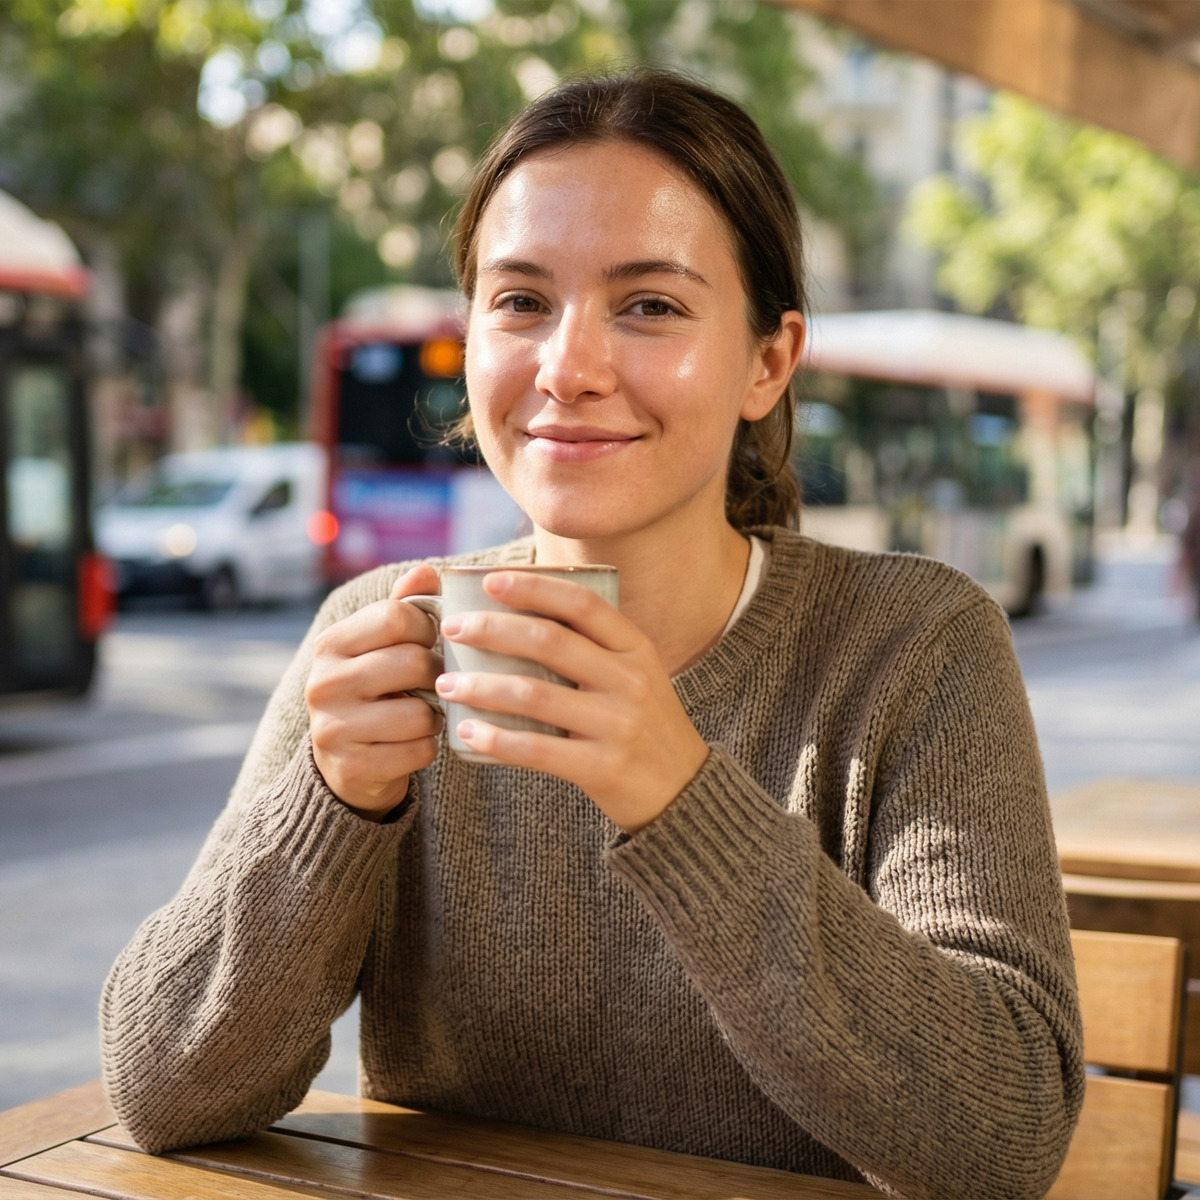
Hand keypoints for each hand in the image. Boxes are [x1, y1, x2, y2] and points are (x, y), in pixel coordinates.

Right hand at [306, 564, 443, 819]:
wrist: (345, 766)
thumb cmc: (374, 693)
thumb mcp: (380, 647)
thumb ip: (403, 607)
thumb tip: (428, 571)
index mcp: (331, 645)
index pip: (397, 616)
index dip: (428, 628)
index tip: (431, 642)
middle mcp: (323, 684)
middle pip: (413, 662)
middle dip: (437, 674)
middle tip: (435, 682)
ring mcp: (334, 729)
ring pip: (420, 712)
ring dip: (434, 716)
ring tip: (424, 715)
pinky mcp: (353, 769)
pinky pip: (420, 751)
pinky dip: (428, 748)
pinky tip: (414, 744)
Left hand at [433, 570, 708, 832]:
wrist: (684, 791)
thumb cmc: (643, 724)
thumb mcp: (636, 675)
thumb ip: (594, 648)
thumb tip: (521, 613)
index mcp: (636, 649)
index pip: (582, 604)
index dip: (533, 587)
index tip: (491, 581)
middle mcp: (629, 680)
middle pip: (548, 641)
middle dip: (491, 629)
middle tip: (452, 629)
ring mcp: (618, 724)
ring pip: (533, 695)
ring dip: (480, 686)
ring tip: (446, 683)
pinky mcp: (603, 767)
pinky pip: (537, 750)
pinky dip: (496, 740)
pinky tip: (468, 733)